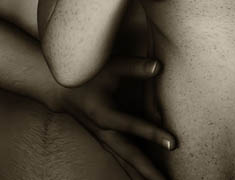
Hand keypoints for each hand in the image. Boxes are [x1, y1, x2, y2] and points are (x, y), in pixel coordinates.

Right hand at [54, 56, 175, 179]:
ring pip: (127, 161)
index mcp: (104, 114)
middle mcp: (104, 132)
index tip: (173, 144)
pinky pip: (124, 158)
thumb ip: (134, 67)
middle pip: (131, 156)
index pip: (132, 126)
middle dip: (150, 172)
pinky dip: (136, 170)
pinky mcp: (107, 140)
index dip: (152, 134)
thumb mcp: (110, 67)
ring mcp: (105, 139)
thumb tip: (159, 66)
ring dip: (144, 174)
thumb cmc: (87, 75)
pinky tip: (147, 177)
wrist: (61, 90)